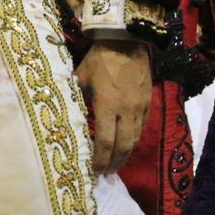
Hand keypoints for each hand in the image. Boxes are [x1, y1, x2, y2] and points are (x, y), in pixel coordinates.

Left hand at [76, 39, 151, 171]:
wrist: (127, 41)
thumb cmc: (100, 59)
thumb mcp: (81, 77)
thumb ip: (76, 97)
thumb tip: (67, 112)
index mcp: (107, 106)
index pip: (104, 141)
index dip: (99, 159)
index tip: (93, 170)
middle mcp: (126, 111)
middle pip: (123, 146)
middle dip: (114, 163)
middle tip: (106, 173)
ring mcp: (139, 108)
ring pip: (135, 139)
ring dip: (125, 154)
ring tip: (116, 163)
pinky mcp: (147, 103)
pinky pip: (142, 127)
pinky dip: (134, 139)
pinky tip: (127, 143)